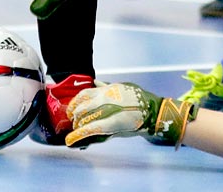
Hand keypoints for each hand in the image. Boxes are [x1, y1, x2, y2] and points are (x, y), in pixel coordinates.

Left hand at [67, 82, 197, 148]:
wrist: (152, 111)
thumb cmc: (138, 99)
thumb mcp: (122, 87)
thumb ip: (107, 86)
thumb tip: (95, 82)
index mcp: (107, 90)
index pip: (83, 95)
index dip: (74, 103)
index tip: (71, 110)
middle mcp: (106, 99)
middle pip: (82, 108)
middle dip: (75, 117)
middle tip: (73, 122)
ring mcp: (109, 111)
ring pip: (85, 119)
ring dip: (78, 128)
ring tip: (76, 132)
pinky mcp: (113, 124)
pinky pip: (93, 129)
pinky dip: (81, 135)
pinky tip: (72, 140)